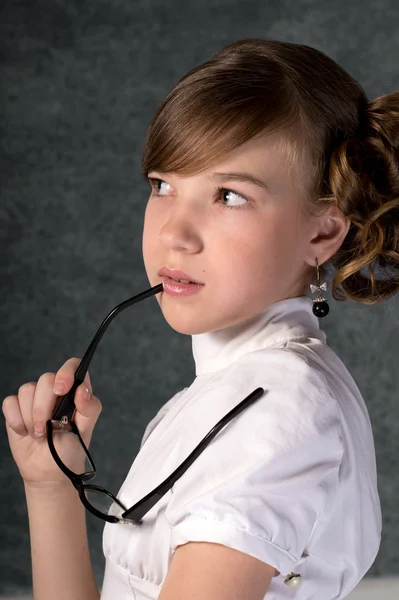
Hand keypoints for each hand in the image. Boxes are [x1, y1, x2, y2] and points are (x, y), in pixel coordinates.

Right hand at [2, 357, 101, 489]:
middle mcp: (54, 391)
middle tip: (47, 428)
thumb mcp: (85, 430)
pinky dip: (16, 420)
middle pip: (45, 379)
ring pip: (26, 390)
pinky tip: (25, 432)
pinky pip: (10, 402)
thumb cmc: (70, 449)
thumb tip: (83, 390)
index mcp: (74, 391)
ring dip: (31, 417)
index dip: (66, 373)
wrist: (48, 472)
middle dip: (44, 407)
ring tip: (39, 434)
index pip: (72, 366)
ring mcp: (34, 399)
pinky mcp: (16, 409)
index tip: (61, 390)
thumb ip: (89, 408)